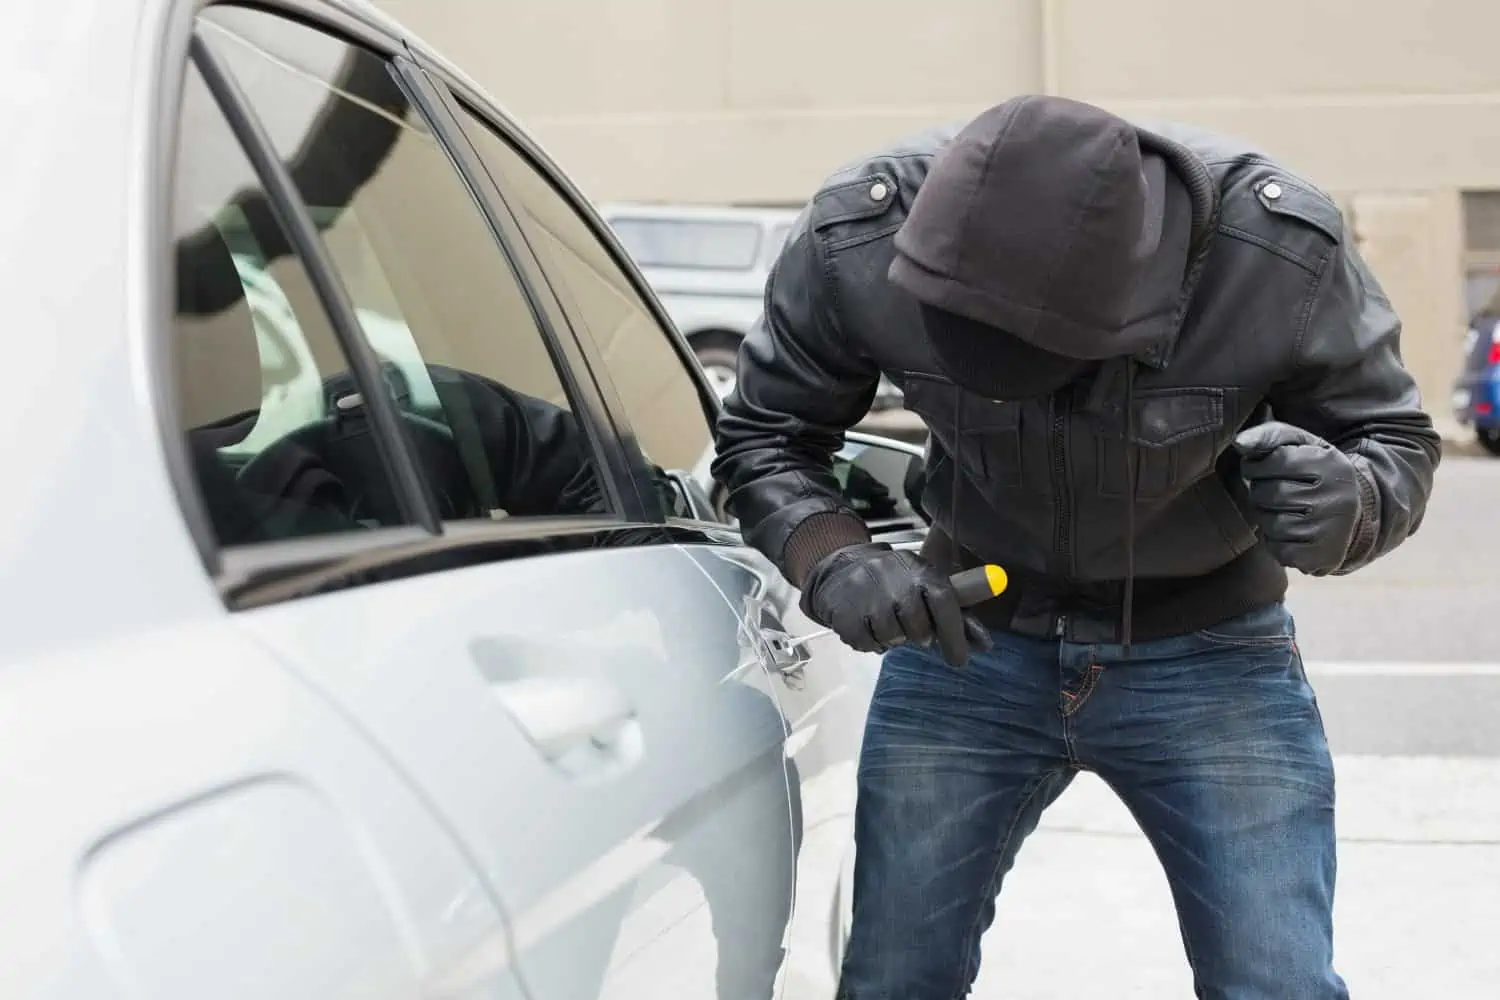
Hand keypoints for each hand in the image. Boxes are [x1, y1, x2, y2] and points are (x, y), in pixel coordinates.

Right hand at [800, 543, 991, 665]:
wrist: (841, 568)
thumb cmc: (895, 583)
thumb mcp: (926, 586)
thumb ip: (956, 614)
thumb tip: (985, 645)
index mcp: (920, 569)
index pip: (943, 600)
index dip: (954, 633)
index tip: (959, 660)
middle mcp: (893, 577)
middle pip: (918, 627)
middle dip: (918, 636)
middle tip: (910, 629)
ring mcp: (865, 592)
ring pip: (891, 637)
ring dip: (891, 639)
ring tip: (886, 623)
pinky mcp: (843, 610)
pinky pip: (865, 643)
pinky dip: (869, 643)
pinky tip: (867, 625)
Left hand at [1233, 421, 1363, 574]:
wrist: (1353, 513)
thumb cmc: (1315, 474)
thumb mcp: (1301, 445)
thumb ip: (1269, 435)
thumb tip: (1240, 443)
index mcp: (1328, 463)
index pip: (1271, 461)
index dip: (1256, 466)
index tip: (1263, 469)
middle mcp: (1334, 495)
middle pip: (1266, 494)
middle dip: (1261, 493)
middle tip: (1276, 492)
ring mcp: (1330, 528)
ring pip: (1270, 524)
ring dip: (1268, 518)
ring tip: (1287, 511)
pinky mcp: (1323, 554)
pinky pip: (1279, 550)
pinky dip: (1277, 543)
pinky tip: (1293, 532)